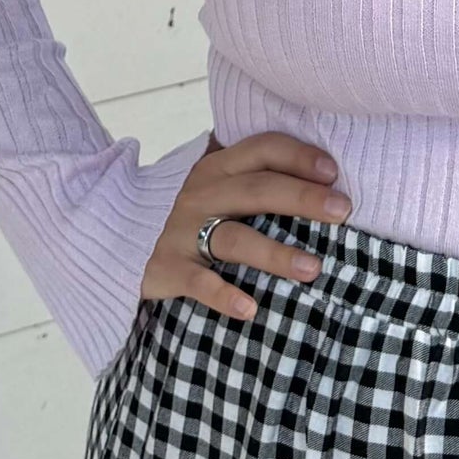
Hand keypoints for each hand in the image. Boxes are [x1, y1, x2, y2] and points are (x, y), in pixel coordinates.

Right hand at [139, 129, 351, 321]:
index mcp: (219, 167)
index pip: (262, 150)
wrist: (114, 232)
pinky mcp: (167, 268)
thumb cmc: (190, 210)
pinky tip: (250, 308)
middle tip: (343, 211)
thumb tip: (327, 177)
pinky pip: (197, 282)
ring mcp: (182, 231)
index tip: (334, 171)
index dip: (299, 156)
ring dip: (274, 253)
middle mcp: (202, 194)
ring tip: (313, 269)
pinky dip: (222, 294)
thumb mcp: (217, 182)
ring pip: (234, 238)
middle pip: (257, 190)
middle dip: (302, 198)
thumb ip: (257, 175)